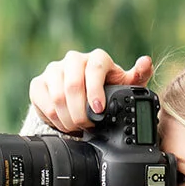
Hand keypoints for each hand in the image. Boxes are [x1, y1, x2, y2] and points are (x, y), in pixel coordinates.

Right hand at [29, 49, 154, 132]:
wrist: (81, 100)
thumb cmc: (106, 91)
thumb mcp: (124, 87)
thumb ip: (138, 76)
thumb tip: (146, 62)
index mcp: (97, 58)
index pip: (94, 68)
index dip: (95, 91)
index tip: (98, 110)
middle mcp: (73, 60)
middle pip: (73, 84)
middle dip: (80, 111)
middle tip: (87, 125)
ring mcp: (54, 70)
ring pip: (57, 95)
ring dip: (68, 117)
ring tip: (77, 127)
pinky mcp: (39, 83)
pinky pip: (43, 102)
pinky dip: (54, 117)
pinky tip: (63, 122)